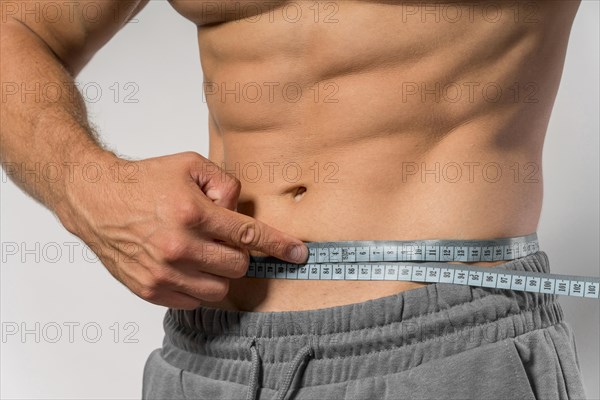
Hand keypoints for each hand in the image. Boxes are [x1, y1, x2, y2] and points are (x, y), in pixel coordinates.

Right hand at [56, 151, 307, 308]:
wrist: (96, 199)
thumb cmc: (144, 181)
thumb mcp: (189, 164)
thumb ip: (224, 184)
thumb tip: (239, 211)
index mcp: (191, 213)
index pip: (248, 235)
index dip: (279, 245)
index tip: (298, 254)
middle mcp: (178, 246)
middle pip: (238, 266)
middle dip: (238, 252)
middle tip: (220, 237)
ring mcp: (163, 273)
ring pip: (219, 288)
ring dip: (220, 271)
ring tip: (202, 251)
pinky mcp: (149, 289)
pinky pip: (194, 300)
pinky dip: (199, 285)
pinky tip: (187, 265)